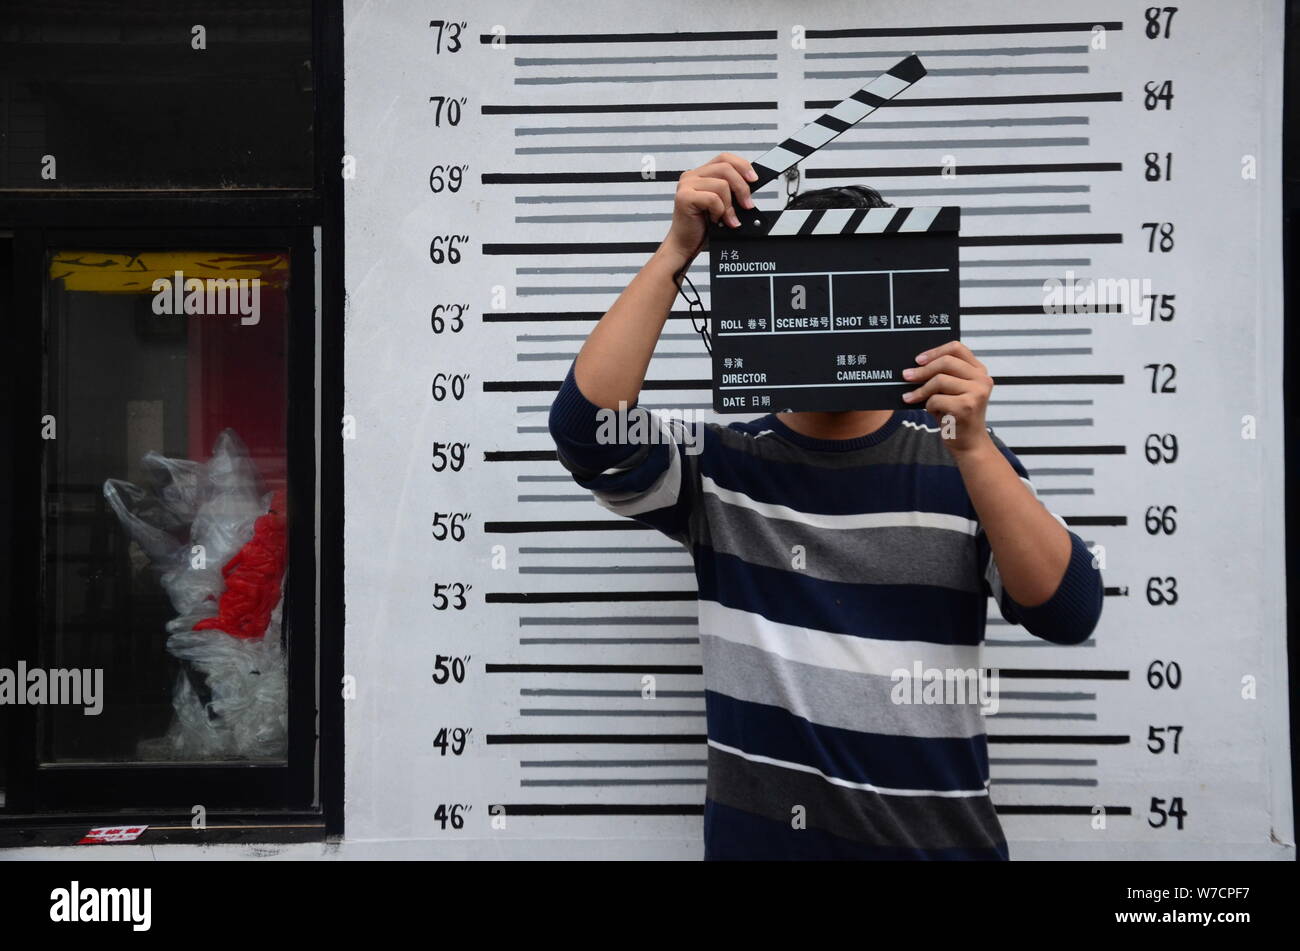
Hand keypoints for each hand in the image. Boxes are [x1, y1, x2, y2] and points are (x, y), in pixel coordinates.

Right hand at [662, 152, 757, 265]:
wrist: (685, 245)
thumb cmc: (702, 227)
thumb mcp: (722, 204)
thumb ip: (731, 190)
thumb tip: (751, 184)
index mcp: (701, 174)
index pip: (725, 158)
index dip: (742, 166)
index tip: (754, 179)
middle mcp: (692, 176)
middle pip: (726, 168)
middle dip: (742, 188)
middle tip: (747, 205)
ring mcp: (686, 185)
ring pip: (722, 185)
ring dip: (729, 206)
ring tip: (727, 219)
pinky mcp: (684, 197)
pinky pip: (713, 198)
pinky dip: (719, 211)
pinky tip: (715, 220)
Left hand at [900, 340, 994, 455]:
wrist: (969, 444)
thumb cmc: (956, 416)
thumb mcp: (952, 392)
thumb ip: (943, 376)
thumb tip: (914, 366)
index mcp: (979, 371)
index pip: (957, 348)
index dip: (935, 351)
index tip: (918, 360)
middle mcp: (982, 379)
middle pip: (946, 362)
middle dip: (922, 370)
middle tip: (906, 376)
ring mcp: (977, 393)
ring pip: (939, 380)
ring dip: (921, 391)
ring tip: (911, 398)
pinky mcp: (966, 407)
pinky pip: (936, 399)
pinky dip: (928, 406)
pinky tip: (932, 412)